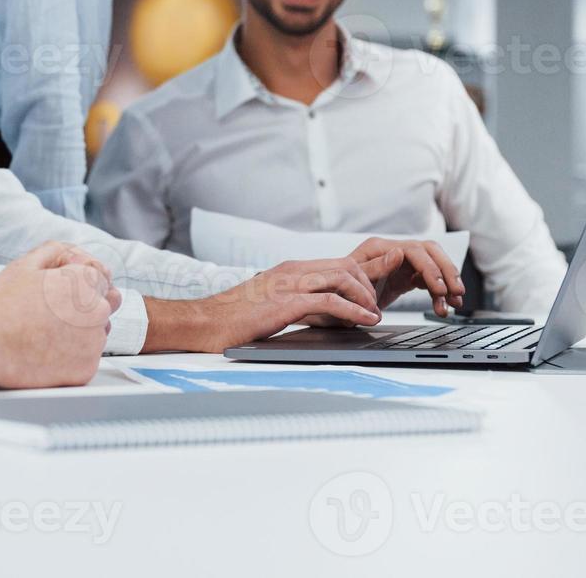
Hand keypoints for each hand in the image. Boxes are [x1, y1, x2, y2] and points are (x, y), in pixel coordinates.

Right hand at [0, 241, 119, 388]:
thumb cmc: (2, 305)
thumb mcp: (26, 264)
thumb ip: (59, 251)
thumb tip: (77, 257)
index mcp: (85, 283)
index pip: (102, 275)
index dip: (80, 279)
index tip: (62, 288)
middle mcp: (96, 312)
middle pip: (106, 302)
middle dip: (88, 302)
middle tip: (55, 310)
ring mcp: (93, 343)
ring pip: (99, 331)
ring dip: (83, 329)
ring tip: (48, 331)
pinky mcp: (86, 369)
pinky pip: (89, 356)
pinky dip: (74, 354)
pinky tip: (48, 349)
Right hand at [143, 257, 381, 352]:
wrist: (204, 323)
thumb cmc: (234, 318)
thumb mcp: (271, 304)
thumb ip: (297, 303)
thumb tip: (325, 315)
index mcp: (290, 269)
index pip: (338, 262)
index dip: (365, 273)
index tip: (381, 286)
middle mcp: (293, 271)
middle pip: (347, 264)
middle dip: (371, 282)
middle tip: (379, 304)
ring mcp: (290, 284)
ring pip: (343, 277)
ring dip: (366, 296)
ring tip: (375, 313)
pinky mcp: (286, 303)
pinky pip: (331, 301)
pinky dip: (354, 310)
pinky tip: (365, 320)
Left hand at [346, 238, 464, 316]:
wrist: (330, 301)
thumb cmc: (335, 290)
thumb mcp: (352, 281)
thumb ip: (376, 267)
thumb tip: (400, 253)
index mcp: (379, 248)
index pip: (414, 250)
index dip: (430, 268)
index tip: (439, 288)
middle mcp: (392, 252)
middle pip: (430, 252)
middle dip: (446, 271)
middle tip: (456, 292)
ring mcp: (400, 263)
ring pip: (433, 265)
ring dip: (447, 283)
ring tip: (454, 303)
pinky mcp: (405, 276)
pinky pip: (428, 280)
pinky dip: (439, 292)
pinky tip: (444, 306)